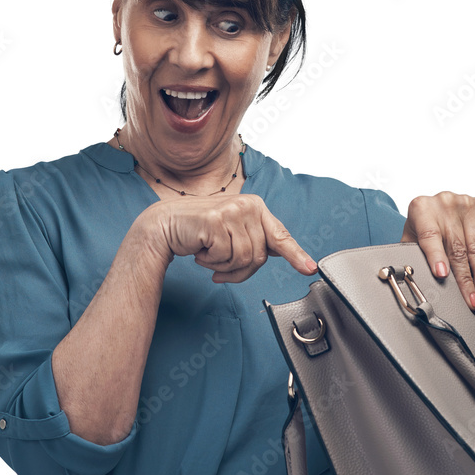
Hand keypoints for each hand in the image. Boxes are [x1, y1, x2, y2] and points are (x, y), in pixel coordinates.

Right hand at [141, 194, 317, 282]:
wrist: (165, 224)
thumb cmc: (199, 230)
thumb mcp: (232, 232)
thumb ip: (255, 239)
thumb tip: (279, 252)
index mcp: (256, 207)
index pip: (280, 236)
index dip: (296, 255)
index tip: (310, 268)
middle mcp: (247, 205)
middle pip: (260, 257)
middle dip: (240, 270)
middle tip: (221, 266)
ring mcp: (232, 211)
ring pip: (244, 260)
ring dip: (225, 267)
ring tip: (210, 255)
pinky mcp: (216, 220)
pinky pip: (225, 258)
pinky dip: (211, 262)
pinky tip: (201, 249)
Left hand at [401, 191, 474, 309]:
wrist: (445, 214)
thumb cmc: (425, 232)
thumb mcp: (412, 242)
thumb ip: (411, 257)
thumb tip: (408, 280)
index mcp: (421, 208)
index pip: (429, 235)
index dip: (436, 256)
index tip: (442, 274)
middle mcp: (443, 201)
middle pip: (456, 247)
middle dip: (464, 279)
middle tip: (469, 301)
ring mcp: (465, 201)